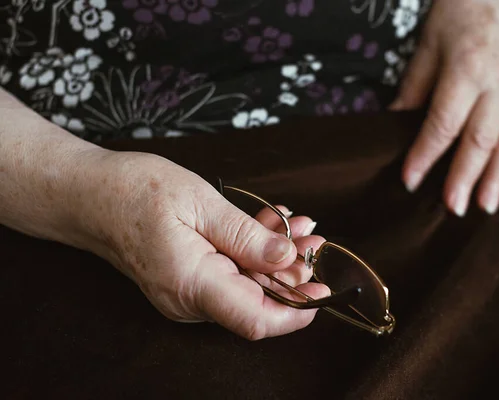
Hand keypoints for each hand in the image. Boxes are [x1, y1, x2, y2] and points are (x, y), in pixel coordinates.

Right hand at [75, 150, 328, 339]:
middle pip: (258, 302)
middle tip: (311, 234)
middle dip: (293, 272)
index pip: (256, 320)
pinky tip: (268, 225)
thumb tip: (288, 258)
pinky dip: (253, 253)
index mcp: (192, 283)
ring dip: (276, 257)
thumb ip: (246, 236)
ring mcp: (187, 293)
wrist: (91, 196)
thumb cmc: (136, 192)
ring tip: (295, 222)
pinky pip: (230, 276)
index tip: (323, 286)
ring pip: (247, 287)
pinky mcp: (187, 281)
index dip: (298, 310)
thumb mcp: (200, 203)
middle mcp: (189, 300)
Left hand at [390, 0, 498, 215]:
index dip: (425, 155)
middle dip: (464, 179)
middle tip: (453, 209)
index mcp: (467, 71)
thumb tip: (393, 126)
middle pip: (479, 141)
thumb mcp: (425, 48)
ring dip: (494, 179)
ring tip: (483, 209)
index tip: (410, 182)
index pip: (443, 124)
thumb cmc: (457, 15)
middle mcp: (497, 85)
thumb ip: (412, 91)